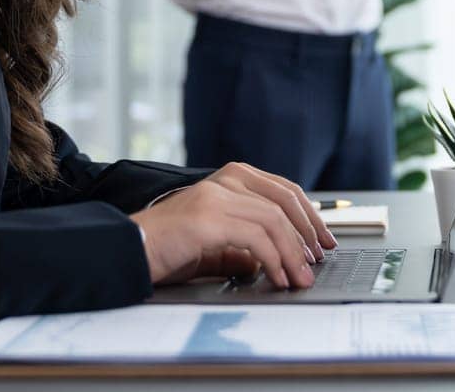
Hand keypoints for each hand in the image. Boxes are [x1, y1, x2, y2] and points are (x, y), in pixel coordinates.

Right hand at [129, 162, 337, 288]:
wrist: (130, 248)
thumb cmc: (168, 247)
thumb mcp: (216, 241)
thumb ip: (245, 243)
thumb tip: (277, 260)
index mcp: (229, 178)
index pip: (283, 190)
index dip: (309, 216)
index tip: (323, 240)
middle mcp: (225, 179)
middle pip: (285, 200)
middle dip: (308, 232)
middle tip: (318, 261)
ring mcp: (217, 196)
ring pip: (274, 220)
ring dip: (294, 253)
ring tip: (300, 277)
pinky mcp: (209, 217)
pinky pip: (257, 237)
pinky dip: (274, 259)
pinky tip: (278, 276)